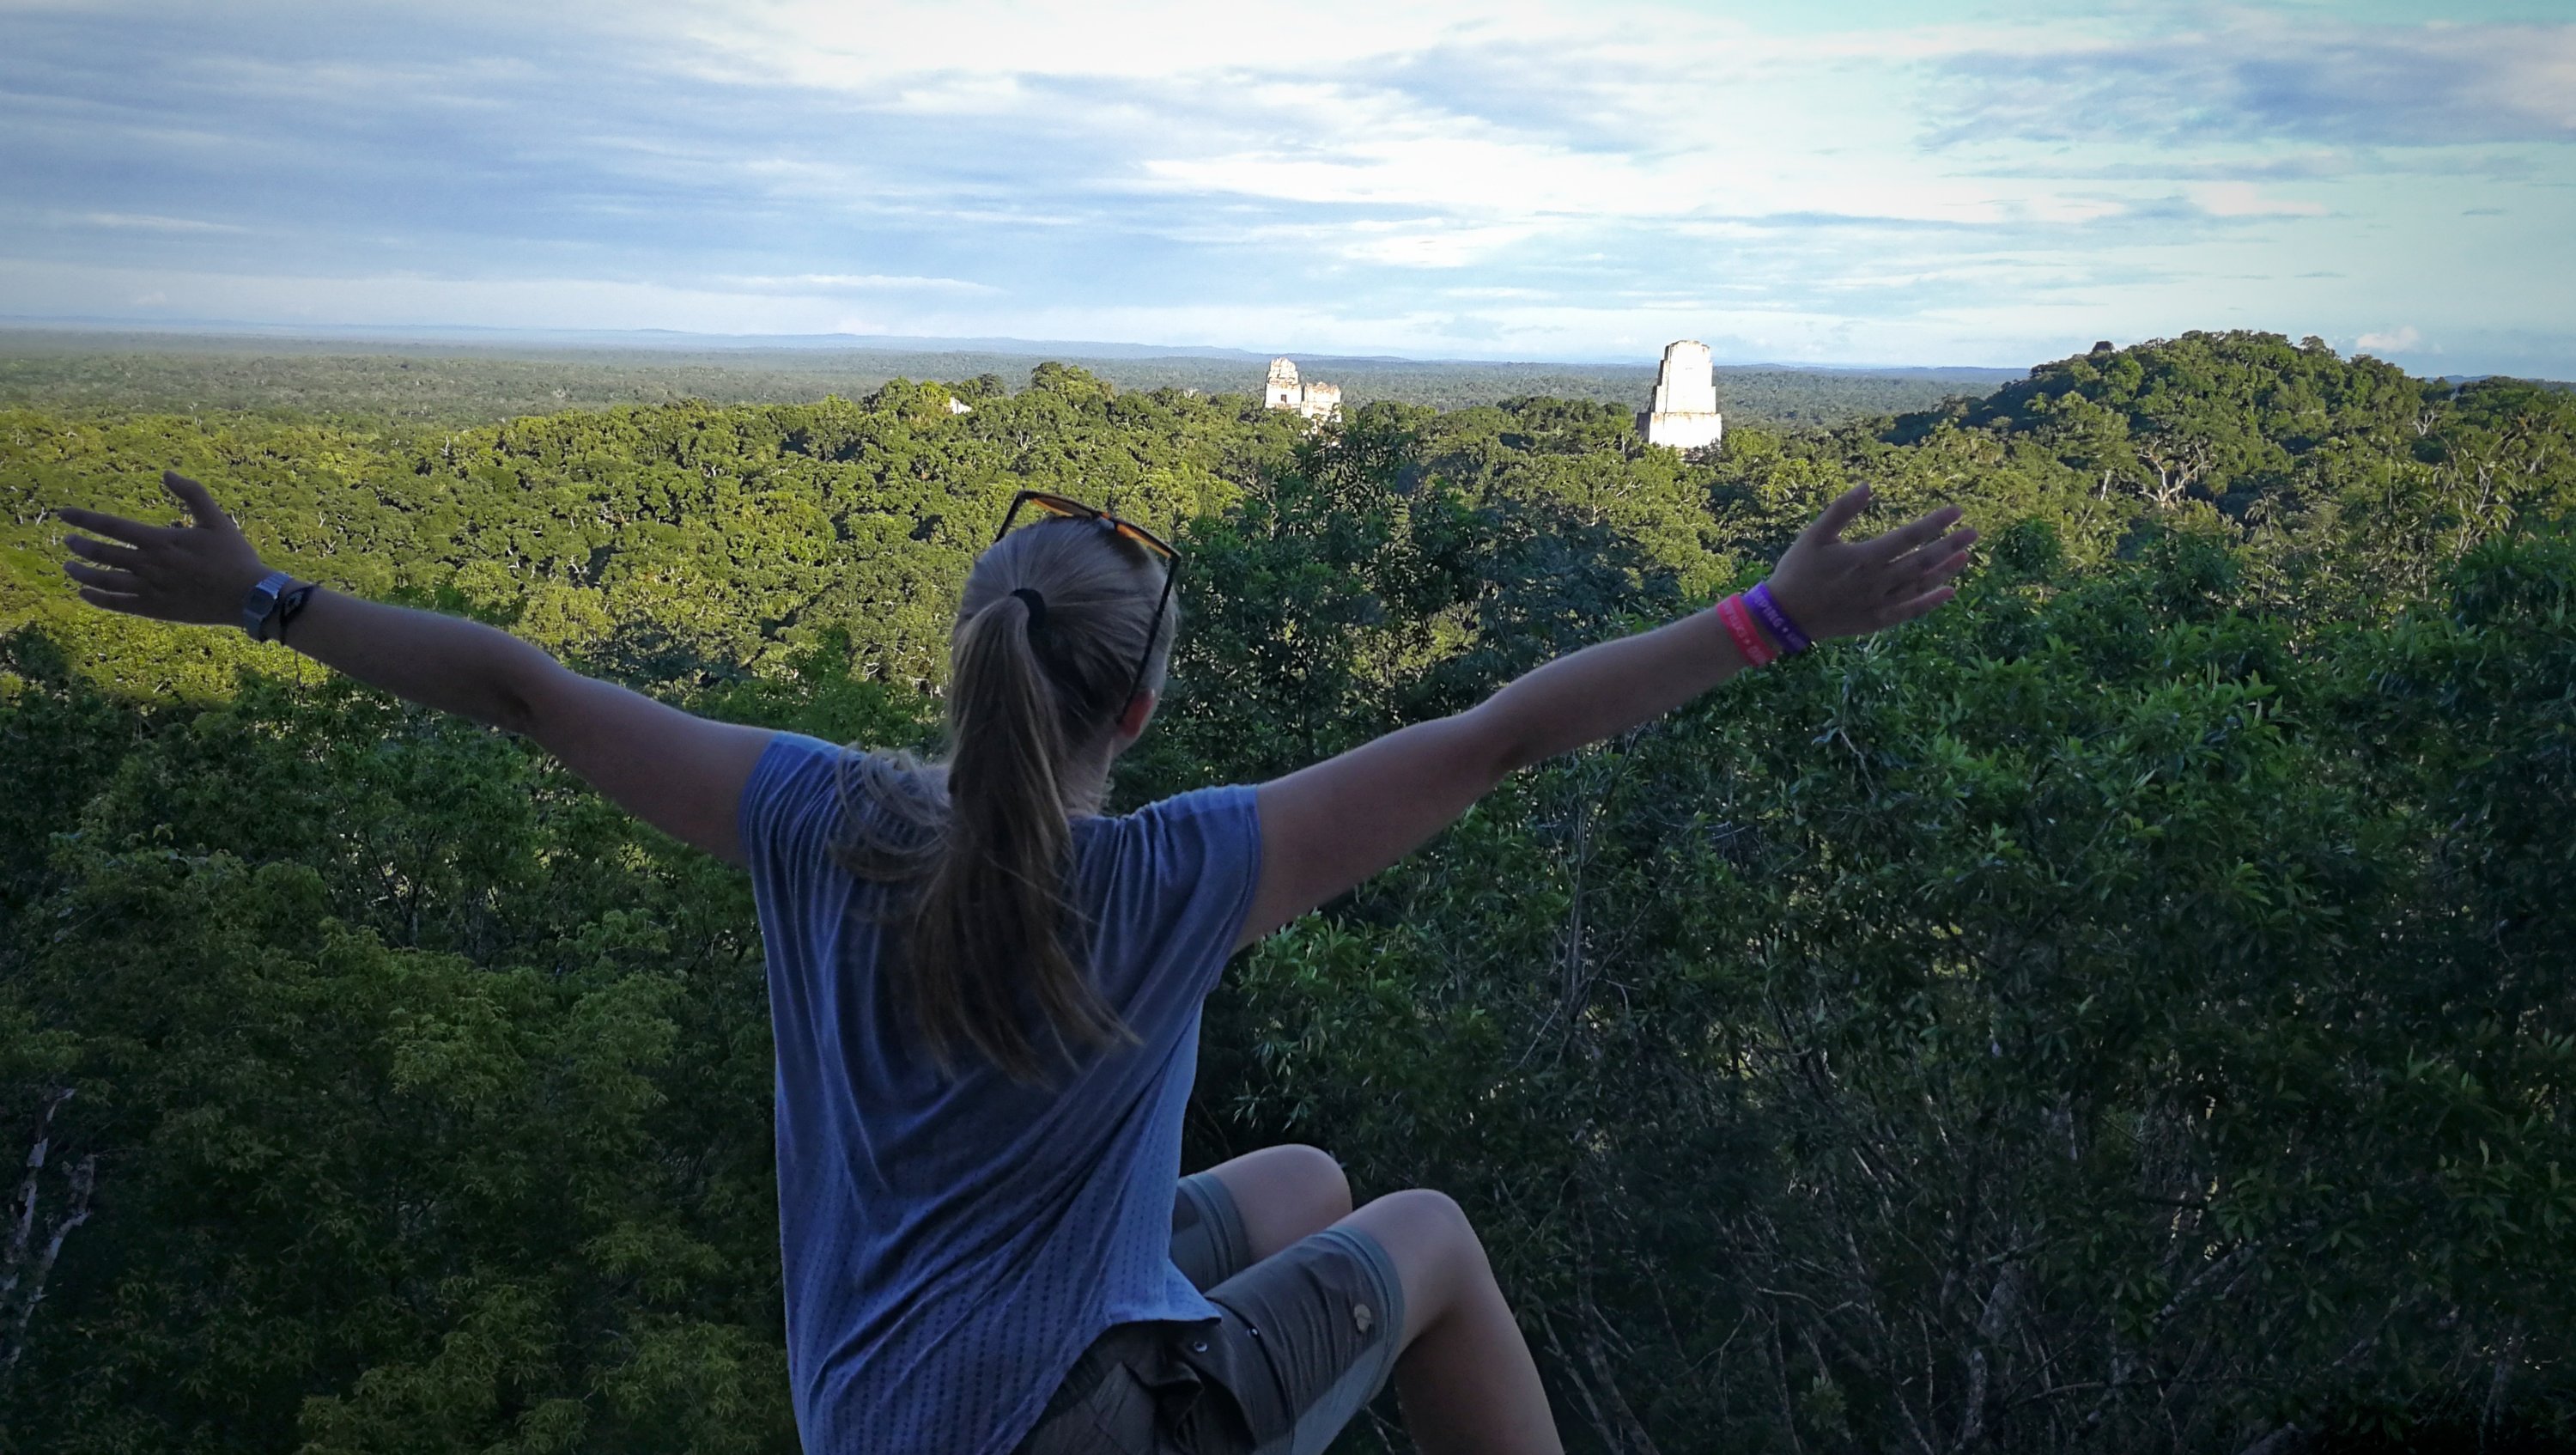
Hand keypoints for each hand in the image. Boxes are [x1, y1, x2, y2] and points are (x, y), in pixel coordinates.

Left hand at [57, 471, 270, 626]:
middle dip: (80, 546)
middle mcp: (150, 565)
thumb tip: (167, 473)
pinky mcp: (155, 609)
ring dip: (83, 573)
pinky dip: (97, 599)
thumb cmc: (234, 557)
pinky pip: (118, 604)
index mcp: (161, 541)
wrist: (249, 596)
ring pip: (104, 580)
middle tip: (68, 541)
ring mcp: (150, 589)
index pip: (112, 526)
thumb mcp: (217, 520)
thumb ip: (192, 494)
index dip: (85, 519)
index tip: (64, 514)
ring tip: (69, 567)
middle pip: (102, 554)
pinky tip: (85, 594)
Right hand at [1763, 484, 1975, 642]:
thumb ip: (1841, 510)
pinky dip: (1931, 601)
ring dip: (1946, 570)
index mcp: (1864, 557)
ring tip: (1966, 555)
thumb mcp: (1814, 535)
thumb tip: (1867, 485)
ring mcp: (1879, 603)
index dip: (1935, 523)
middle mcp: (1878, 581)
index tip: (1956, 511)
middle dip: (1950, 544)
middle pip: (1923, 560)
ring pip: (1921, 585)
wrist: (1783, 616)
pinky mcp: (1876, 621)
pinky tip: (1949, 591)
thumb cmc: (1797, 570)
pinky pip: (1910, 611)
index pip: (1909, 536)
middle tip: (1974, 531)